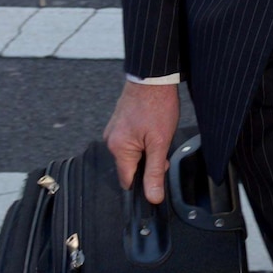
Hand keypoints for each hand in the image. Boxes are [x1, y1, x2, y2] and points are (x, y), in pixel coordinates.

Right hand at [103, 81, 179, 203]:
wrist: (154, 76)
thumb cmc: (157, 105)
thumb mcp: (160, 142)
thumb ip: (155, 172)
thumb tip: (152, 197)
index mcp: (118, 148)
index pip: (128, 182)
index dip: (144, 184)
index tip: (157, 179)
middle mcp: (111, 140)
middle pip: (130, 167)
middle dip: (148, 163)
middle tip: (162, 148)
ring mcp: (114, 130)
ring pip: (132, 153)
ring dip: (146, 150)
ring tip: (158, 133)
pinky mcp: (120, 122)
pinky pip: (131, 140)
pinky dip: (143, 139)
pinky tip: (152, 128)